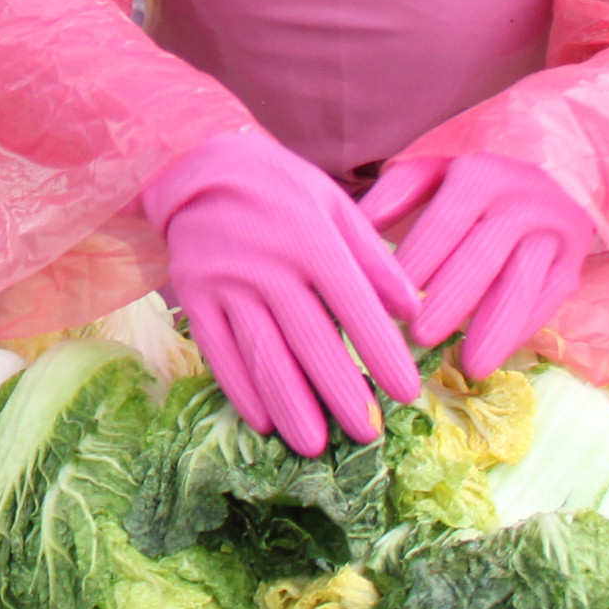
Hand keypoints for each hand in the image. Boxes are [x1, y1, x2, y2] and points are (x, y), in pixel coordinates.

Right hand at [143, 129, 423, 454]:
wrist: (194, 162)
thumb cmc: (276, 185)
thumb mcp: (333, 203)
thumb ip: (374, 257)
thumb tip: (415, 309)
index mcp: (312, 240)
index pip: (355, 307)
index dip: (383, 354)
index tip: (407, 394)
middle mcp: (269, 266)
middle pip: (310, 341)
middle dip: (342, 393)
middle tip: (367, 435)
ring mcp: (226, 283)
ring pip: (263, 354)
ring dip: (291, 404)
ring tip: (315, 446)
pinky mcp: (193, 295)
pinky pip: (217, 349)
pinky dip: (239, 388)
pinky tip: (262, 420)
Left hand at [366, 154, 595, 377]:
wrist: (555, 181)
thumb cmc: (474, 185)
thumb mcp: (433, 173)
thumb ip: (395, 194)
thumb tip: (356, 227)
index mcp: (479, 175)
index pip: (445, 223)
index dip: (418, 261)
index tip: (388, 297)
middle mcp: (522, 202)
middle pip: (483, 257)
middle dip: (450, 300)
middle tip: (418, 337)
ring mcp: (554, 236)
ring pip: (522, 284)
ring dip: (493, 327)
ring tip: (469, 365)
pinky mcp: (572, 267)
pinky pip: (546, 303)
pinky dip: (520, 333)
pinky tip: (495, 357)